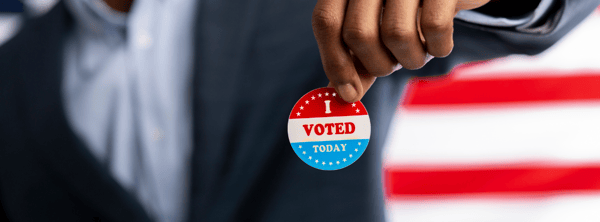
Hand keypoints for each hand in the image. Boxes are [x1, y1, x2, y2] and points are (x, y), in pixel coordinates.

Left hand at [312, 0, 490, 101]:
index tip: (349, 93)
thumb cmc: (409, 12)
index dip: (334, 61)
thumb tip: (346, 95)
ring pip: (396, 34)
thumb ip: (357, 58)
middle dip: (377, 65)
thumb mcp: (376, 30)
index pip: (326, 21)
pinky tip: (439, 41)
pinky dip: (439, 47)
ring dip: (410, 59)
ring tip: (418, 51)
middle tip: (392, 64)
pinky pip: (434, 26)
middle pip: (358, 33)